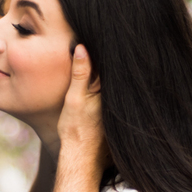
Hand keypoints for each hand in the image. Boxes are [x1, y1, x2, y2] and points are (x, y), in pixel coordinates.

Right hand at [55, 44, 106, 173]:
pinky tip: (113, 77)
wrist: (82, 158)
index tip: (111, 34)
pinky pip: (114, 94)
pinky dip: (113, 85)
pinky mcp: (116, 114)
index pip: (111, 63)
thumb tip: (82, 47)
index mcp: (107, 90)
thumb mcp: (74, 98)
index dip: (109, 47)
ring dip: (113, 70)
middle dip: (115, 57)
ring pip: (115, 83)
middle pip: (115, 72)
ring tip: (117, 50)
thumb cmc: (76, 129)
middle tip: (116, 38)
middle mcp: (116, 98)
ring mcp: (118, 107)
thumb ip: (80, 73)